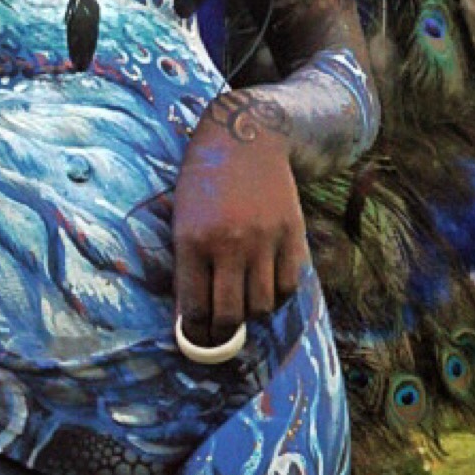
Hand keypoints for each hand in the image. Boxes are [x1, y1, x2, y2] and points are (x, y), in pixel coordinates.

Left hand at [173, 94, 307, 343]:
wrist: (244, 137)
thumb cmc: (204, 182)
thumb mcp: (182, 219)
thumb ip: (187, 266)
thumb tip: (193, 317)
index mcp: (193, 241)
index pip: (194, 307)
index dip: (194, 332)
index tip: (196, 337)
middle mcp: (230, 243)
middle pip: (230, 315)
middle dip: (222, 334)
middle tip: (220, 334)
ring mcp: (265, 239)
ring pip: (263, 305)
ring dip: (252, 314)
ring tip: (243, 304)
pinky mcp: (293, 233)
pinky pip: (289, 285)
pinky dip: (278, 295)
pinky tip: (267, 287)